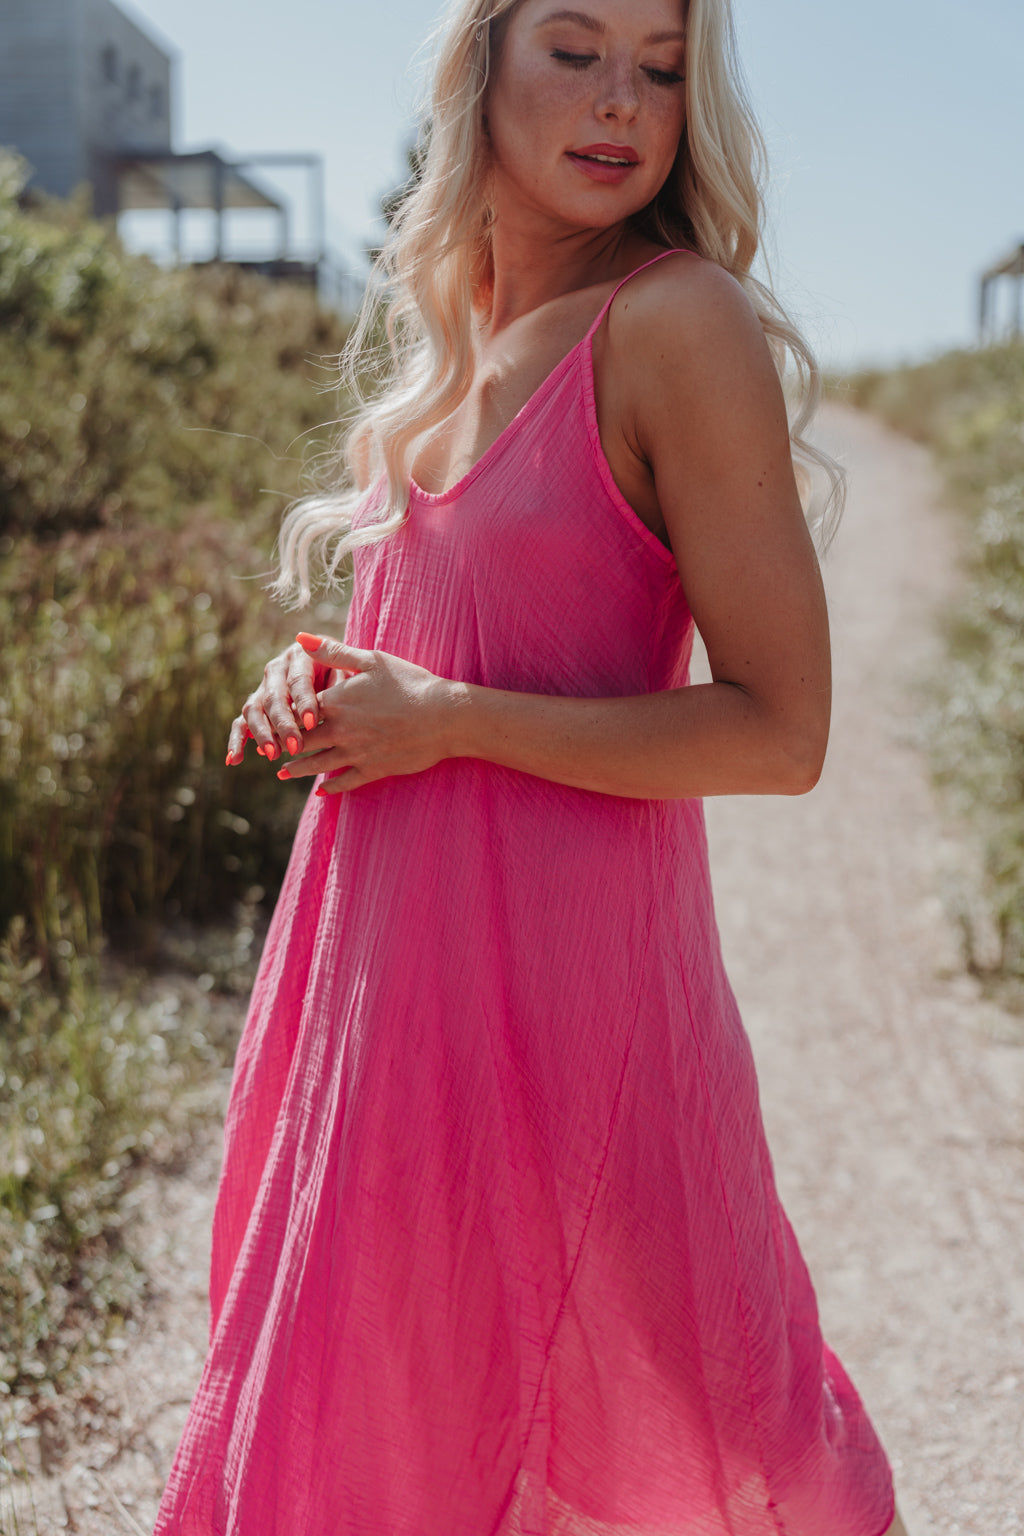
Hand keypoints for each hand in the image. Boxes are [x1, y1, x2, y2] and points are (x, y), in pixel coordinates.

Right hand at [225, 635, 332, 765]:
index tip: (312, 723)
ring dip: (261, 734)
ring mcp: (263, 687)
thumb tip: (332, 702)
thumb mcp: (349, 668)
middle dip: (283, 724)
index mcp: (299, 656)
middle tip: (295, 747)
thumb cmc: (344, 671)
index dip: (304, 702)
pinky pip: (241, 722)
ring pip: (254, 710)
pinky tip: (235, 760)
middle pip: (274, 698)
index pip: (298, 680)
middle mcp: (276, 669)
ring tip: (272, 754)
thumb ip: (340, 681)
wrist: (331, 667)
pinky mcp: (256, 705)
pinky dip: (236, 740)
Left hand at [272, 635, 454, 793]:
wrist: (444, 716)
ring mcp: (356, 753)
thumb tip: (300, 639)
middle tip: (266, 750)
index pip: (298, 710)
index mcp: (336, 701)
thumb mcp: (371, 660)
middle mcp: (340, 730)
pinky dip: (331, 787)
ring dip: (297, 770)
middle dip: (282, 745)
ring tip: (282, 774)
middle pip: (301, 740)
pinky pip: (345, 782)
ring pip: (317, 764)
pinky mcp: (373, 769)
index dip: (280, 714)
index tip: (267, 717)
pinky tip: (320, 791)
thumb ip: (333, 651)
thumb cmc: (410, 683)